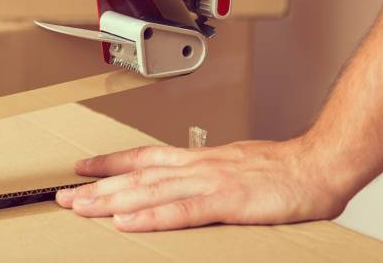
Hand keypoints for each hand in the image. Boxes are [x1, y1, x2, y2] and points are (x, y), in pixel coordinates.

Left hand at [56, 139, 347, 231]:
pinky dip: (152, 218)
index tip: (83, 167)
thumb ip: (206, 175)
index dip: (111, 162)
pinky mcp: (228, 202)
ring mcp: (210, 183)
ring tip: (80, 208)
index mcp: (199, 159)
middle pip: (137, 176)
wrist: (318, 165)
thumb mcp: (234, 166)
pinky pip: (182, 212)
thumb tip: (184, 184)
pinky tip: (128, 224)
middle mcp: (197, 167)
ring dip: (112, 201)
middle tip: (63, 196)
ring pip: (150, 191)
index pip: (144, 157)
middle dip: (97, 188)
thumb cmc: (282, 169)